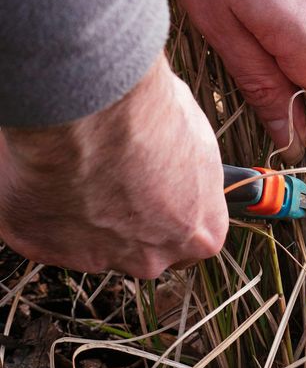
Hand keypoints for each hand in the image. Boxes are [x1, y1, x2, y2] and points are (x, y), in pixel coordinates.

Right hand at [0, 54, 227, 278]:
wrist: (89, 108)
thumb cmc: (149, 114)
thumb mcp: (197, 141)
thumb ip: (190, 178)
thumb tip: (178, 173)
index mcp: (198, 233)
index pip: (194, 239)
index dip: (174, 210)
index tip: (161, 189)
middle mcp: (151, 257)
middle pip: (143, 246)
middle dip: (130, 216)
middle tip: (116, 170)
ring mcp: (97, 259)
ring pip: (93, 239)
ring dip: (87, 210)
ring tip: (81, 163)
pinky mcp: (45, 250)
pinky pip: (49, 230)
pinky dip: (47, 205)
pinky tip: (53, 169)